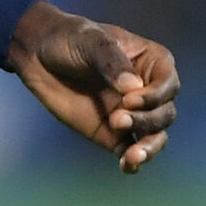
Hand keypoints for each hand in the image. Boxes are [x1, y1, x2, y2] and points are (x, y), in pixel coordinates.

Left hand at [8, 0, 179, 173]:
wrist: (37, 55)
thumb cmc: (69, 38)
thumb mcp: (91, 40)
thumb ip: (111, 62)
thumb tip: (133, 88)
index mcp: (150, 62)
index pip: (168, 84)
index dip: (156, 95)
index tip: (129, 100)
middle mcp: (147, 91)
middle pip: (165, 113)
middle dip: (147, 120)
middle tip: (117, 119)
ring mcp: (132, 114)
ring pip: (155, 136)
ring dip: (148, 147)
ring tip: (131, 156)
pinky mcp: (113, 134)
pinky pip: (130, 151)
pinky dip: (133, 162)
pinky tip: (127, 166)